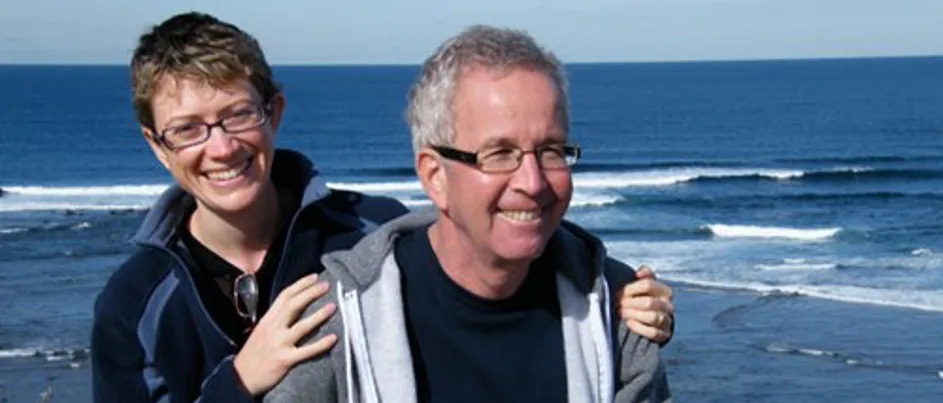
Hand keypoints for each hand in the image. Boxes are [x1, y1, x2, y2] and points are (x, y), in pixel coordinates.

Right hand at [233, 273, 337, 395]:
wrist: (239, 379)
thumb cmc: (253, 354)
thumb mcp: (261, 331)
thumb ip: (276, 319)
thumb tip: (297, 306)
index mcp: (267, 320)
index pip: (285, 296)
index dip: (301, 284)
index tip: (314, 277)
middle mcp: (273, 329)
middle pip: (294, 305)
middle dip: (311, 293)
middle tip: (326, 285)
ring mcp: (279, 344)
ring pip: (302, 326)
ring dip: (319, 315)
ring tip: (333, 307)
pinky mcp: (285, 360)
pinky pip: (306, 351)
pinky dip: (321, 344)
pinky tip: (333, 338)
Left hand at [615, 265, 673, 343]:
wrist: (649, 320)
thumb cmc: (643, 298)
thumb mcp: (644, 284)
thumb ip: (644, 273)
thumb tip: (639, 273)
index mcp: (664, 291)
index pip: (648, 285)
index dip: (631, 288)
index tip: (619, 292)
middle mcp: (668, 306)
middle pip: (649, 302)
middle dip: (631, 303)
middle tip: (618, 303)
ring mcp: (667, 321)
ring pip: (653, 317)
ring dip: (634, 314)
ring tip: (622, 312)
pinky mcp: (664, 335)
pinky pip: (653, 333)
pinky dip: (640, 328)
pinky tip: (629, 323)